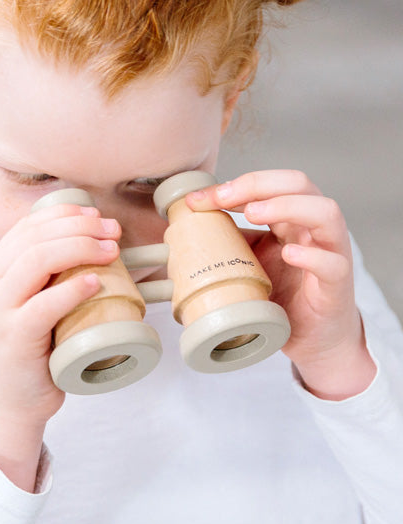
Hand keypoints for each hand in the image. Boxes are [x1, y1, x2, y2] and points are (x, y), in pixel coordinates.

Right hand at [0, 202, 120, 489]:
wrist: (3, 402)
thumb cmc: (25, 353)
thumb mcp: (25, 305)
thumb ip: (42, 278)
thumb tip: (90, 243)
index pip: (26, 226)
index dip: (65, 214)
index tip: (97, 216)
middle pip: (35, 237)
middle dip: (80, 227)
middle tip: (113, 232)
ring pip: (38, 260)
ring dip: (81, 248)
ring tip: (112, 251)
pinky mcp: (13, 336)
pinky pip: (45, 303)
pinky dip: (73, 288)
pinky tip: (96, 282)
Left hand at [187, 170, 375, 399]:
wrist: (310, 339)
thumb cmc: (283, 295)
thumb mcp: (249, 262)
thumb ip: (230, 241)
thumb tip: (187, 229)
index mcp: (290, 219)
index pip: (269, 186)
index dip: (234, 186)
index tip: (197, 200)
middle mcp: (313, 229)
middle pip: (299, 184)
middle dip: (258, 184)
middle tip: (223, 198)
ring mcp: (330, 253)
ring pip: (325, 213)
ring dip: (287, 206)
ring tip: (253, 214)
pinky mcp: (337, 285)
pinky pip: (333, 263)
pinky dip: (312, 255)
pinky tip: (289, 254)